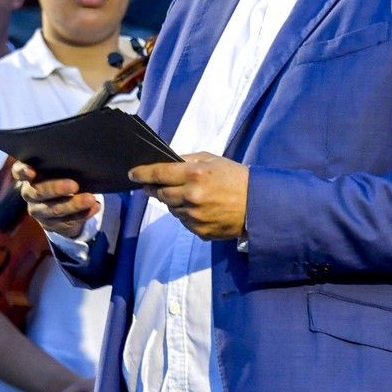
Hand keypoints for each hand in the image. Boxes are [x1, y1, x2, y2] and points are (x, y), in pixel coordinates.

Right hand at [14, 161, 99, 238]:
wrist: (61, 206)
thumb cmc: (60, 178)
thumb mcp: (56, 171)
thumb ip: (59, 165)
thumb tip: (78, 158)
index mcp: (28, 177)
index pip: (18, 172)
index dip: (23, 171)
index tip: (31, 171)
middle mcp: (29, 195)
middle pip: (39, 192)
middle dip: (56, 189)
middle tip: (74, 185)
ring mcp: (39, 212)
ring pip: (54, 210)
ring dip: (74, 204)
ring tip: (90, 199)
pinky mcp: (51, 225)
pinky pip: (67, 221)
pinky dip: (83, 214)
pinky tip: (94, 207)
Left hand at [129, 152, 247, 239]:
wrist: (259, 206)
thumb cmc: (235, 178)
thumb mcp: (212, 160)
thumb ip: (186, 160)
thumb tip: (164, 162)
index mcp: (194, 174)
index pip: (158, 174)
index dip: (141, 174)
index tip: (132, 174)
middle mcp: (191, 196)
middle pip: (160, 193)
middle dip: (155, 188)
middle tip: (156, 184)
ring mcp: (195, 216)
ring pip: (170, 209)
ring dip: (173, 201)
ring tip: (188, 195)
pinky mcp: (199, 231)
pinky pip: (183, 221)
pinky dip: (186, 214)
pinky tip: (200, 208)